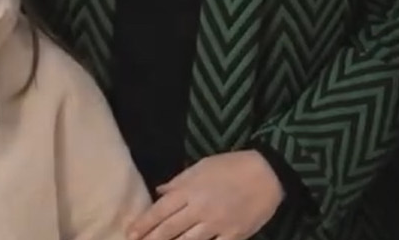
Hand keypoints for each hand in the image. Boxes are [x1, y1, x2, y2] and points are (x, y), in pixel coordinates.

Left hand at [125, 150, 283, 239]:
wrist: (268, 173)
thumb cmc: (233, 165)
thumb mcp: (202, 166)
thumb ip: (178, 181)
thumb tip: (158, 192)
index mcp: (190, 190)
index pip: (159, 210)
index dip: (142, 224)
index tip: (129, 234)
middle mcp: (199, 209)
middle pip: (168, 231)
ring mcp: (217, 225)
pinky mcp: (233, 236)